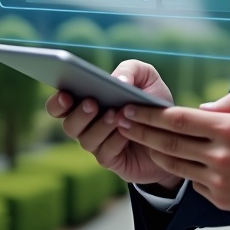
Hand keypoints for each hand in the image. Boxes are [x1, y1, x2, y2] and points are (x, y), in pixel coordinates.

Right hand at [45, 59, 180, 189]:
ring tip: (115, 114)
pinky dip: (115, 140)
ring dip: (100, 126)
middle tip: (92, 103)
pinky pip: (105, 153)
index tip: (66, 94)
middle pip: (68, 125)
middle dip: (78, 114)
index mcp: (88, 102)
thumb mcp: (147, 78)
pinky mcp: (111, 160)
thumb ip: (131, 69)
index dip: (57, 102)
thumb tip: (117, 79)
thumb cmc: (153, 103)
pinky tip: (127, 132)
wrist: (173, 135)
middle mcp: (87, 125)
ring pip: (86, 139)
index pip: (59, 105)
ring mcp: (98, 144)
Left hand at [115, 92, 229, 215]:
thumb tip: (201, 109)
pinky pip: (194, 182)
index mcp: (229, 129)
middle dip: (139, 131)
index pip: (178, 120)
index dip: (149, 114)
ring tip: (139, 141)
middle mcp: (220, 156)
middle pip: (168, 143)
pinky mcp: (222, 199)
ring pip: (176, 165)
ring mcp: (220, 180)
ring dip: (154, 152)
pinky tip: (175, 160)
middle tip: (119, 122)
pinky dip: (183, 171)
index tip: (130, 108)